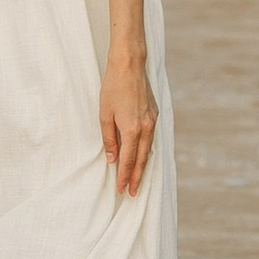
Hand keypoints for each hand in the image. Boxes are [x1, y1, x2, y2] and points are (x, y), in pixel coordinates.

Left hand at [101, 49, 156, 198]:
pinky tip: (142, 156)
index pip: (127, 160)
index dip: (123, 176)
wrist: (130, 65)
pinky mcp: (154, 114)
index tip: (121, 190)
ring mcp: (152, 121)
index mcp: (132, 129)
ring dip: (143, 166)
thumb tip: (112, 159)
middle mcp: (146, 128)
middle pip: (142, 159)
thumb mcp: (104, 114)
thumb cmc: (113, 87)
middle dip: (136, 177)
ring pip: (148, 150)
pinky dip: (146, 151)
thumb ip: (109, 139)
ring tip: (137, 179)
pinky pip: (151, 139)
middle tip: (132, 193)